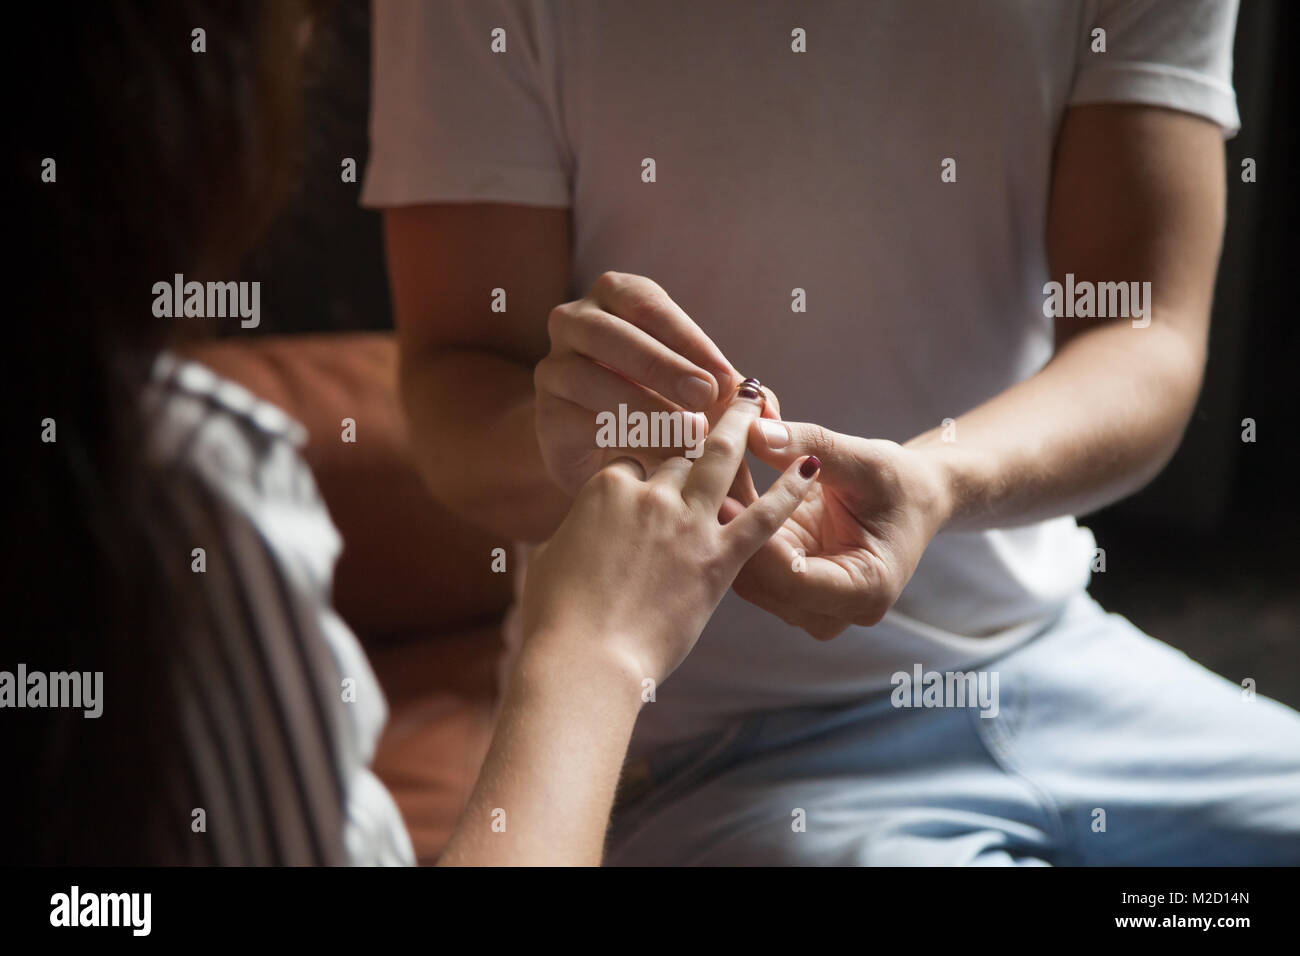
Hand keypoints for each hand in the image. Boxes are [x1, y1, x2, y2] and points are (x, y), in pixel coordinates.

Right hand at [520, 387, 819, 684]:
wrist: (585, 660)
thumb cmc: (556, 618)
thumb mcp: (554, 559)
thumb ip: (575, 533)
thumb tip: (579, 533)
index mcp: (605, 488)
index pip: (632, 452)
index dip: (645, 446)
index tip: (658, 436)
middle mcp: (650, 494)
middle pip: (679, 442)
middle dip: (700, 410)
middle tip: (718, 386)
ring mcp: (687, 524)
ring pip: (721, 459)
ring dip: (742, 424)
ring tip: (758, 396)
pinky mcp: (718, 559)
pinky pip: (763, 517)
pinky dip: (789, 489)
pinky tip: (810, 465)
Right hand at [535, 271, 776, 495]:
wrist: (609, 453)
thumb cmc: (665, 406)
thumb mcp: (707, 397)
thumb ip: (741, 399)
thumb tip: (772, 414)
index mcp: (618, 297)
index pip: (649, 305)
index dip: (689, 340)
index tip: (726, 381)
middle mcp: (576, 321)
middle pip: (611, 333)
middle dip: (661, 365)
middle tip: (704, 397)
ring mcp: (554, 366)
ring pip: (588, 377)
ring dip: (642, 405)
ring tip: (687, 435)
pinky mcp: (546, 414)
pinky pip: (577, 420)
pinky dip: (620, 438)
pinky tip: (657, 458)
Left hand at [722, 419, 953, 639]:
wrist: (912, 499)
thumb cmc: (899, 482)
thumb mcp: (866, 460)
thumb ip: (813, 446)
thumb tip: (757, 429)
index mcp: (864, 592)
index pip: (795, 581)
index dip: (756, 543)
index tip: (725, 500)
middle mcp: (831, 611)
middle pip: (762, 582)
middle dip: (730, 531)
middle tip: (696, 481)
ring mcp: (803, 603)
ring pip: (744, 572)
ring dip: (722, 524)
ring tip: (700, 475)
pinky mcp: (782, 586)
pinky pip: (743, 559)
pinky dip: (730, 522)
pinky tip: (712, 482)